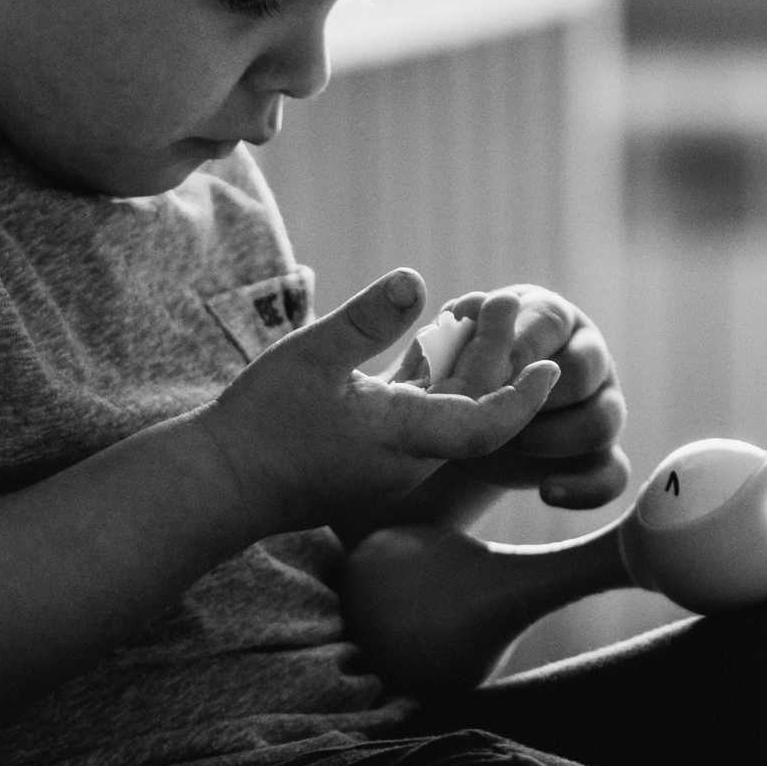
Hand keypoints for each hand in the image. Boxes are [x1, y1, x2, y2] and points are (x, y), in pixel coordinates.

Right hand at [192, 270, 558, 537]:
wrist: (216, 487)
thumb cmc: (259, 424)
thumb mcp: (310, 357)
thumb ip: (367, 320)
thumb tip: (417, 278)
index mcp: (402, 438)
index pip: (486, 425)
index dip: (522, 398)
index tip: (551, 367)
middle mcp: (406, 460)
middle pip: (471, 408)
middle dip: (495, 356)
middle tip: (509, 300)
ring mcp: (388, 465)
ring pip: (444, 414)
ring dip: (463, 367)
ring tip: (472, 313)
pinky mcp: (368, 462)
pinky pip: (416, 420)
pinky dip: (431, 383)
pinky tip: (427, 345)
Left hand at [397, 285, 627, 509]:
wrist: (466, 422)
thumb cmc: (458, 370)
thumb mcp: (453, 344)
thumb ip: (460, 326)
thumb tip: (469, 311)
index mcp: (552, 316)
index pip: (551, 321)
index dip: (516, 348)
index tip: (483, 375)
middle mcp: (588, 356)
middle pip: (585, 369)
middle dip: (533, 397)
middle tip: (490, 412)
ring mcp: (603, 405)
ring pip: (603, 421)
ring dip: (551, 439)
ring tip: (506, 444)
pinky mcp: (603, 455)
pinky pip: (614, 475)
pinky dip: (585, 488)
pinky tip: (547, 492)